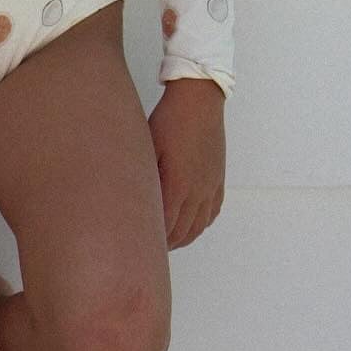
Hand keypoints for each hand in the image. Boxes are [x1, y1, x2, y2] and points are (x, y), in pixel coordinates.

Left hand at [148, 79, 225, 248]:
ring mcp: (210, 186)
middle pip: (181, 231)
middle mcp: (197, 191)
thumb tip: (132, 202)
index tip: (137, 246)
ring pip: (198, 226)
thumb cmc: (169, 120)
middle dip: (164, 244)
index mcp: (177, 185)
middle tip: (146, 249)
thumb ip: (144, 178)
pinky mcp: (218, 180)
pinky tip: (190, 227)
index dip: (151, 240)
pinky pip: (212, 213)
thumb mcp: (148, 148)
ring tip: (166, 243)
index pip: (164, 226)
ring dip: (182, 238)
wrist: (198, 101)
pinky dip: (200, 226)